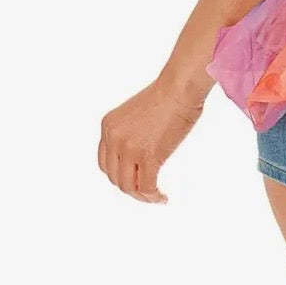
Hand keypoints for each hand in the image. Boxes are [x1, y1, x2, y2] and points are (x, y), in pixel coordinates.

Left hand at [98, 76, 204, 203]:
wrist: (180, 86)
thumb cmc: (170, 93)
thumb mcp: (137, 113)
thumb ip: (132, 132)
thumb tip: (142, 152)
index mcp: (108, 125)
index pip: (105, 162)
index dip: (118, 174)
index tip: (134, 178)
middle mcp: (113, 138)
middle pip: (114, 176)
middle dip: (131, 186)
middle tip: (147, 189)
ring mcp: (129, 149)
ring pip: (128, 186)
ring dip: (141, 195)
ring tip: (155, 197)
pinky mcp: (148, 157)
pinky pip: (146, 187)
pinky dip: (153, 197)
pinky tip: (162, 198)